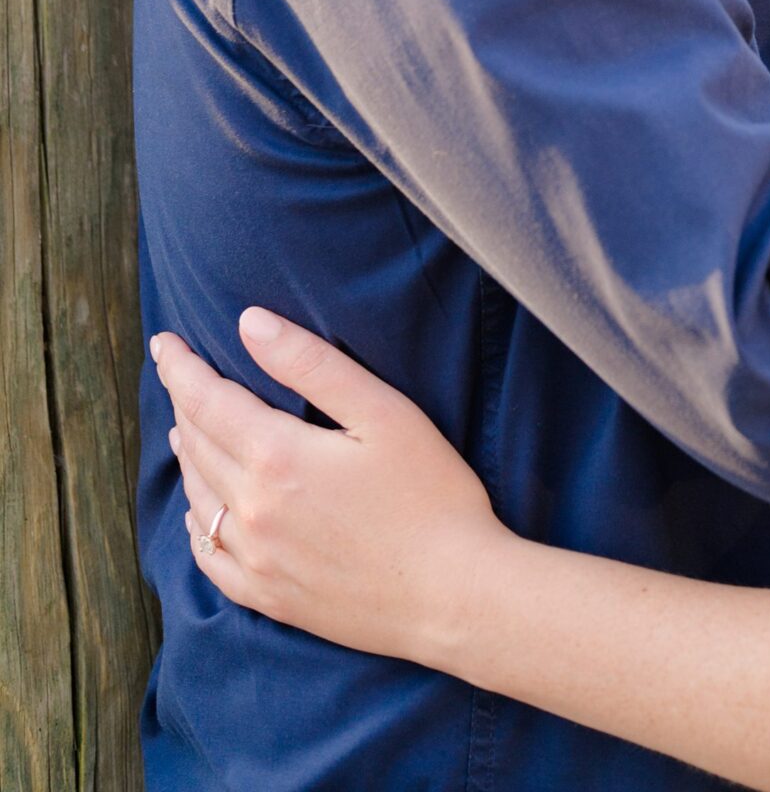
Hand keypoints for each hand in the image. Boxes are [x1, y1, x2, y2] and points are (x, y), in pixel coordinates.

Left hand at [152, 309, 503, 671]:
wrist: (452, 595)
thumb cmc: (430, 493)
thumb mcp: (383, 412)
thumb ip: (312, 364)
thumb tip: (249, 323)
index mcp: (277, 457)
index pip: (207, 400)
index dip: (182, 367)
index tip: (165, 341)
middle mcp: (251, 511)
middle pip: (197, 445)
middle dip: (182, 402)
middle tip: (176, 373)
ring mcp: (256, 560)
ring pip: (198, 497)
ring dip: (186, 456)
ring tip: (184, 428)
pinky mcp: (269, 598)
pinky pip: (210, 560)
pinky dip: (196, 524)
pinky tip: (199, 512)